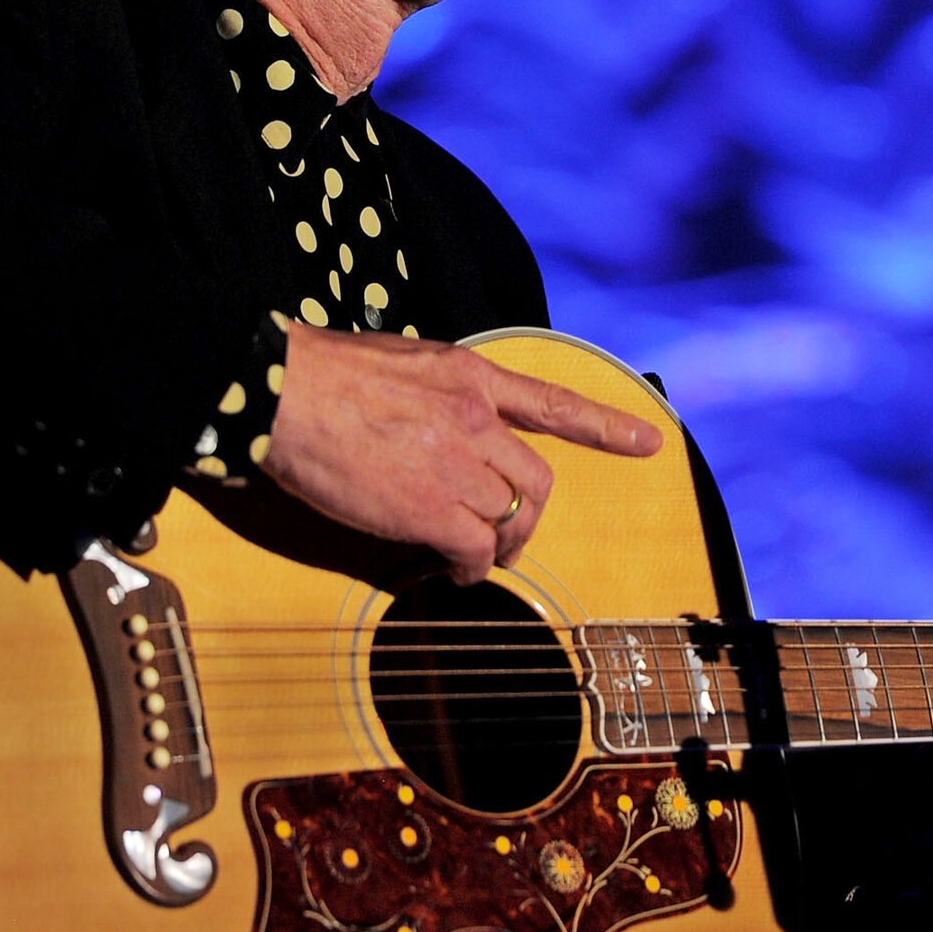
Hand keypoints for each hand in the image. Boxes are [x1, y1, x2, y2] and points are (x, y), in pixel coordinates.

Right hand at [263, 323, 661, 583]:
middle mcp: (475, 419)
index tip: (651, 440)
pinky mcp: (430, 509)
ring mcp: (457, 465)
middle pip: (536, 482)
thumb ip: (437, 394)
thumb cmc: (322, 377)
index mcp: (468, 376)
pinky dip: (467, 569)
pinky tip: (447, 569)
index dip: (606, 427)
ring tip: (465, 557)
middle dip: (528, 519)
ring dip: (493, 547)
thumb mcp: (401, 362)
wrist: (282, 393)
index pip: (552, 403)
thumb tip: (438, 429)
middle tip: (508, 540)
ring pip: (504, 520)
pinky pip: (473, 552)